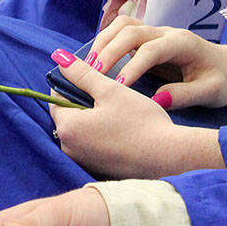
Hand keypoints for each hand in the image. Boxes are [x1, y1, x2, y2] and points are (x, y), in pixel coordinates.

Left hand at [49, 49, 221, 178]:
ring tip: (117, 110)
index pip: (57, 98)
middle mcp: (69, 149)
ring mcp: (83, 161)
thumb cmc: (140, 121)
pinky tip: (121, 127)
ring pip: (81, 130)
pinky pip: (92, 145)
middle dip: (82, 101)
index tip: (91, 77)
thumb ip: (82, 73)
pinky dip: (101, 134)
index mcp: (68, 128)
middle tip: (108, 92)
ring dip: (92, 117)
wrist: (169, 156)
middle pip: (68, 115)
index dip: (72, 83)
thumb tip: (59, 57)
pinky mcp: (98, 169)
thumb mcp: (110, 90)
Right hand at [92, 17, 226, 109]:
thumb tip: (156, 100)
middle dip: (109, 50)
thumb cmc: (222, 80)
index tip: (120, 86)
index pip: (151, 49)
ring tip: (89, 66)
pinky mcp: (148, 38)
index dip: (133, 66)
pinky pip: (122, 32)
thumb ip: (186, 95)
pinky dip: (106, 42)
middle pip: (130, 31)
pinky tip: (97, 62)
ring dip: (103, 42)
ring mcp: (156, 32)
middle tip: (93, 74)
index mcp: (182, 43)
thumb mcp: (212, 92)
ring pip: (122, 25)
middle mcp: (166, 32)